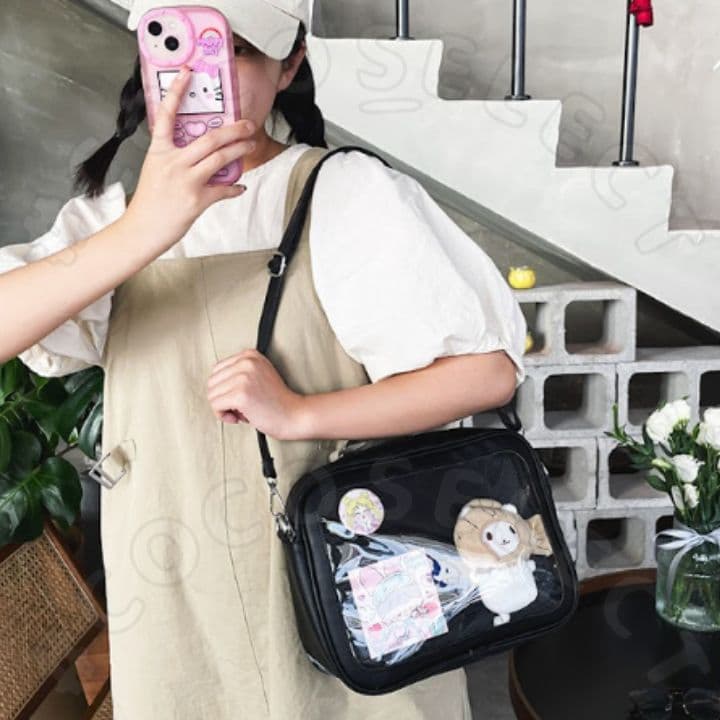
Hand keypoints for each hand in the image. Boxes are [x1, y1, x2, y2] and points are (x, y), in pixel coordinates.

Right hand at [122, 65, 255, 257]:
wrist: (142, 228)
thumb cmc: (149, 201)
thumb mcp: (155, 170)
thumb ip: (173, 157)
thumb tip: (197, 152)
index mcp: (159, 151)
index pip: (166, 114)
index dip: (176, 92)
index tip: (186, 73)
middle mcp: (173, 162)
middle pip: (209, 138)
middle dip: (234, 129)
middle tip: (247, 123)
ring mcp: (186, 180)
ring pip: (220, 158)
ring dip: (239, 151)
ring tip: (250, 145)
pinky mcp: (197, 199)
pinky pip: (223, 190)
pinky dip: (234, 188)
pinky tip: (240, 186)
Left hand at [206, 349, 309, 439]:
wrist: (294, 415)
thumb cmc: (276, 401)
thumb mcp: (259, 375)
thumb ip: (239, 372)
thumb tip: (213, 383)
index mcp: (249, 355)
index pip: (217, 370)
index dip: (224, 389)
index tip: (239, 398)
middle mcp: (246, 362)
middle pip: (212, 382)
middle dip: (222, 399)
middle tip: (240, 407)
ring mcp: (243, 377)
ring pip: (211, 395)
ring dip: (223, 409)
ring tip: (241, 412)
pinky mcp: (240, 394)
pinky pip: (215, 406)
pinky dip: (223, 416)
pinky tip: (239, 418)